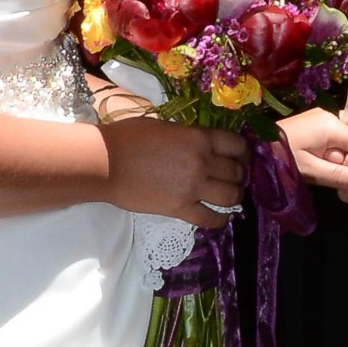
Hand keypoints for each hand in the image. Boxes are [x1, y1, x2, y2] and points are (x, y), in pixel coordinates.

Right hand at [99, 117, 248, 227]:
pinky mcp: (180, 208)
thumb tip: (200, 144)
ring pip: (231, 195)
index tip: (240, 158)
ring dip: (235, 196)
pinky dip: (221, 219)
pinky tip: (221, 217)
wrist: (105, 163)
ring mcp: (193, 187)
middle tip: (233, 178)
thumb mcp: (166, 127)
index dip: (243, 153)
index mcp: (199, 138)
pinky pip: (211, 218)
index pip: (237, 145)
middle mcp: (202, 162)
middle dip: (239, 175)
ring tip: (230, 196)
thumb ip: (189, 136)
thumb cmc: (128, 137)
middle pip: (236, 172)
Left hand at [278, 108, 347, 212]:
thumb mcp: (309, 170)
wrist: (252, 148)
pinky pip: (341, 144)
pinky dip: (344, 161)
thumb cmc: (277, 159)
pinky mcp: (319, 129)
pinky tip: (337, 177)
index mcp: (332, 125)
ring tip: (346, 188)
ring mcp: (326, 122)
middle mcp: (333, 118)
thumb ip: (338, 175)